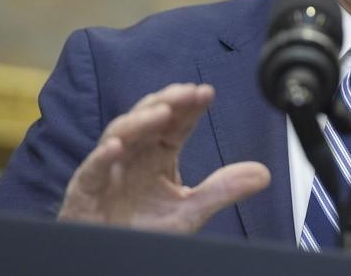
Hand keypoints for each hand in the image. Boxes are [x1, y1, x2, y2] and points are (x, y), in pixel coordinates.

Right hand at [58, 83, 269, 231]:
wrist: (111, 258)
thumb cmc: (142, 229)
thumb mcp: (190, 210)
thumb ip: (222, 189)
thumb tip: (264, 173)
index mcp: (157, 154)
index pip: (176, 124)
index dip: (190, 107)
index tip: (207, 92)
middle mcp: (133, 154)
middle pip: (148, 118)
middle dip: (167, 102)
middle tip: (188, 92)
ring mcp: (108, 168)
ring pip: (120, 134)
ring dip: (140, 121)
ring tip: (162, 113)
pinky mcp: (86, 189)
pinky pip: (92, 169)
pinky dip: (103, 157)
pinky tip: (117, 148)